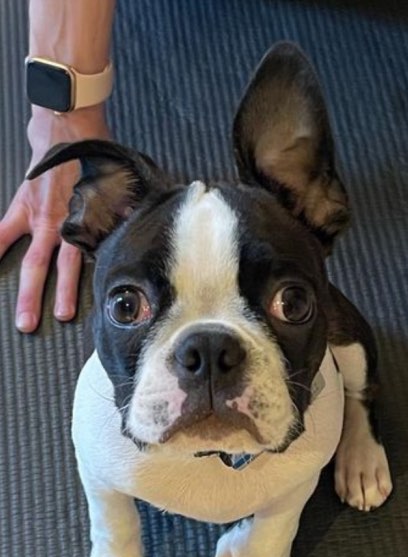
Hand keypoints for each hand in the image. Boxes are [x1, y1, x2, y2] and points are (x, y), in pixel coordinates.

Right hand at [0, 106, 109, 331]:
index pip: (88, 263)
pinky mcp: (22, 206)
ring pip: (34, 263)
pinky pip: (1, 232)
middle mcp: (64, 228)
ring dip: (30, 293)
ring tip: (25, 319)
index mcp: (88, 225)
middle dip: (54, 301)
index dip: (88, 288)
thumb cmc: (96, 157)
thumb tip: (142, 228)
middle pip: (58, 272)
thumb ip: (125, 213)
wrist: (70, 127)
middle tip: (46, 326)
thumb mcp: (120, 187)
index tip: (88, 311)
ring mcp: (40, 220)